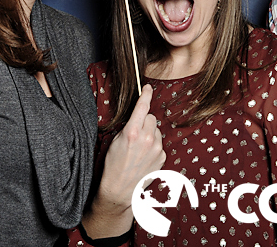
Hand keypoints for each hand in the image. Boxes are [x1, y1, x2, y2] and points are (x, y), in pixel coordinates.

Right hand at [82, 84, 165, 238]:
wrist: (121, 190)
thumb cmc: (113, 165)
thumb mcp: (115, 141)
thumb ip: (128, 127)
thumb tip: (138, 118)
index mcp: (132, 132)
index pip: (142, 107)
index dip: (145, 94)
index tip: (148, 87)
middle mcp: (147, 138)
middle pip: (151, 117)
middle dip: (145, 120)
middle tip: (135, 132)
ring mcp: (157, 148)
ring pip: (156, 130)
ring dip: (150, 133)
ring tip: (139, 148)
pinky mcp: (162, 156)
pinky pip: (159, 143)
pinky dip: (153, 145)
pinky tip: (144, 156)